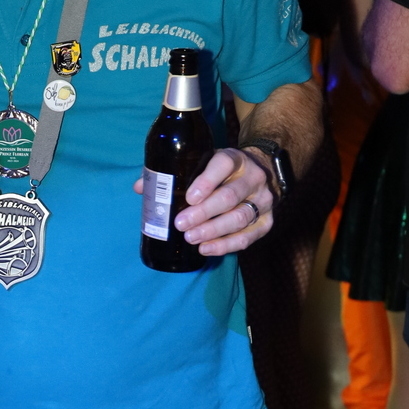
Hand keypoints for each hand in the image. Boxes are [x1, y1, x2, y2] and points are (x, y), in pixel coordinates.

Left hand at [134, 148, 273, 255]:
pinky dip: (226, 245)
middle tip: (180, 224)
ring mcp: (264, 200)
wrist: (261, 171)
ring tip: (191, 239)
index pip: (223, 165)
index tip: (189, 198)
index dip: (206, 181)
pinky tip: (206, 249)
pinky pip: (248, 237)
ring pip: (240, 218)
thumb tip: (141, 187)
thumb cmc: (222, 170)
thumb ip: (173, 171)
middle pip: (229, 196)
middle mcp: (253, 178)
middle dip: (203, 213)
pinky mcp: (267, 221)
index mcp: (234, 159)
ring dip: (213, 231)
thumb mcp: (203, 162)